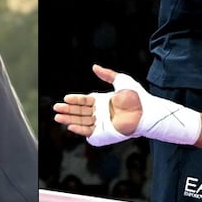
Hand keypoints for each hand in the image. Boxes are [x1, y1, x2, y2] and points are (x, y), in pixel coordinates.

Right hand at [54, 64, 201, 146]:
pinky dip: (79, 129)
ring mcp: (102, 125)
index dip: (75, 100)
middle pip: (80, 112)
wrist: (146, 111)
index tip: (65, 97)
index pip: (85, 101)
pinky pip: (88, 132)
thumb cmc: (136, 96)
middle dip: (67, 110)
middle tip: (55, 108)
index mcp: (103, 102)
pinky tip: (70, 125)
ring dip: (69, 119)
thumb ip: (107, 74)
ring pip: (81, 122)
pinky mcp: (104, 134)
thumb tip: (94, 67)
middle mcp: (101, 114)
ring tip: (57, 117)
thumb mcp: (121, 80)